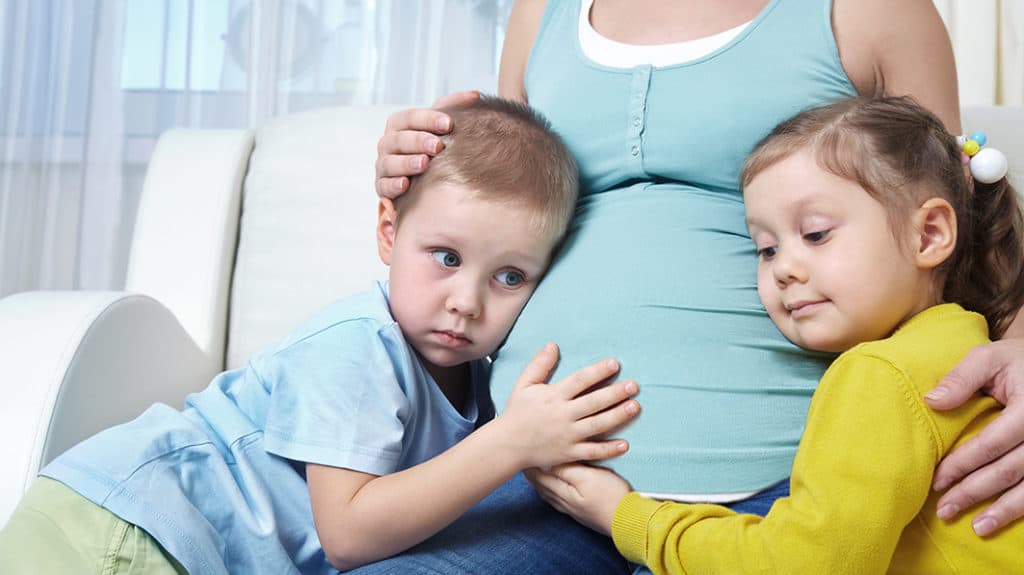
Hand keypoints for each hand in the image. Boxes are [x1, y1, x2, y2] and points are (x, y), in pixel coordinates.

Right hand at [375, 90, 480, 197]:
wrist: (419, 178)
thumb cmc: (429, 146)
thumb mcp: (439, 125)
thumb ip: (453, 107)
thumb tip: (475, 95)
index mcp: (399, 126)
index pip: (409, 118)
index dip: (428, 119)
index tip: (449, 124)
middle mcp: (388, 144)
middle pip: (397, 139)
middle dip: (418, 141)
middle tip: (438, 146)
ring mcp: (384, 166)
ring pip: (389, 162)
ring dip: (406, 162)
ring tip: (424, 163)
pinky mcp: (383, 187)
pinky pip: (383, 186)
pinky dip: (393, 185)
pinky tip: (405, 185)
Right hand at [497, 343, 639, 469]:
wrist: (507, 444)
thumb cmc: (517, 412)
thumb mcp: (524, 385)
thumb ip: (539, 365)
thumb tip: (553, 345)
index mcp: (553, 396)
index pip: (580, 381)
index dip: (598, 371)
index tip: (615, 364)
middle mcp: (562, 415)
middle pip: (593, 402)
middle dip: (614, 393)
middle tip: (633, 385)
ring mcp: (567, 436)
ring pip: (597, 425)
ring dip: (617, 416)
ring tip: (635, 407)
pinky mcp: (569, 453)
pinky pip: (591, 451)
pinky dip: (608, 449)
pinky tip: (625, 444)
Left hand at [526, 463, 631, 535]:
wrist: (629, 520)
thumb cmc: (610, 496)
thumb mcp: (588, 477)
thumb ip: (567, 470)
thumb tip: (549, 462)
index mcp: (563, 492)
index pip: (541, 476)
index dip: (532, 464)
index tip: (525, 452)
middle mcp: (564, 502)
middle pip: (542, 486)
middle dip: (532, 474)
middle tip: (524, 462)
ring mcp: (572, 510)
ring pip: (549, 495)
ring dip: (539, 484)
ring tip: (533, 475)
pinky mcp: (581, 514)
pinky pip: (558, 502)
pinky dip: (550, 493)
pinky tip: (552, 492)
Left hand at [925, 338, 1023, 535]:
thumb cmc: (1014, 362)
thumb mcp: (989, 358)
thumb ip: (961, 377)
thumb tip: (931, 402)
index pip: (992, 442)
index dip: (963, 463)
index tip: (936, 480)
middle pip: (1009, 469)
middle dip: (975, 492)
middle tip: (945, 509)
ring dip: (1004, 510)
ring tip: (977, 528)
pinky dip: (1023, 507)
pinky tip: (1003, 521)